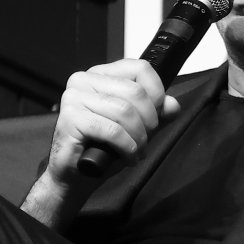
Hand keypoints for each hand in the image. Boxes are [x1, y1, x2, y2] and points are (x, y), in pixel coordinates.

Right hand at [22, 60, 179, 227]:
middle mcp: (83, 80)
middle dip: (149, 120)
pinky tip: (127, 156)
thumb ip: (155, 113)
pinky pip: (112, 130)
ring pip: (124, 111)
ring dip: (139, 136)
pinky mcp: (70, 119)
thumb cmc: (101, 148)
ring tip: (137, 151)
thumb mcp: (135, 127)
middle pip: (135, 91)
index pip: (139, 68)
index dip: (157, 93)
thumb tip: (172, 105)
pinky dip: (126, 146)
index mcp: (100, 74)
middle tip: (146, 139)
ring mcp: (74, 97)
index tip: (157, 115)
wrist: (74, 175)